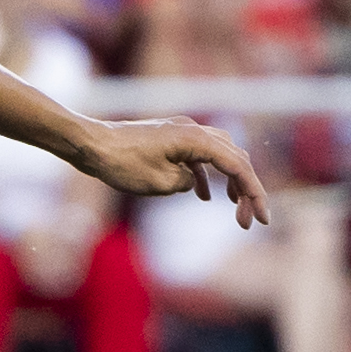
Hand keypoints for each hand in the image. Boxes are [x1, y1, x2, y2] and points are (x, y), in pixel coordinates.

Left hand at [77, 115, 269, 227]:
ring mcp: (181, 132)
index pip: (238, 167)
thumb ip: (186, 183)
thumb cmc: (120, 163)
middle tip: (248, 221)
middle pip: (234, 160)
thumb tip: (191, 181)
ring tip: (235, 209)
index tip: (262, 219)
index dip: (255, 193)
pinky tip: (204, 197)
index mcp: (197, 139)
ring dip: (229, 182)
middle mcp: (194, 130)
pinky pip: (197, 156)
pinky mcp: (168, 139)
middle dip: (245, 191)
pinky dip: (205, 175)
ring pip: (218, 156)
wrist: (88, 144)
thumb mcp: (160, 183)